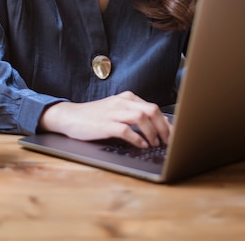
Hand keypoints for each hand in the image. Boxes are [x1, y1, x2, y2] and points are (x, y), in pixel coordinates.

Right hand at [38, 91, 171, 148]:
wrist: (71, 117)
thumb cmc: (96, 116)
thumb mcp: (118, 110)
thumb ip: (136, 114)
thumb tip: (159, 125)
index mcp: (127, 98)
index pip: (154, 107)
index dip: (166, 122)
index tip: (173, 134)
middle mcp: (123, 102)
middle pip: (151, 110)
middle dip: (163, 127)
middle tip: (167, 141)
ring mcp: (114, 112)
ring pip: (141, 118)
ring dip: (152, 133)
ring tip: (155, 144)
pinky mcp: (106, 124)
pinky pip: (126, 130)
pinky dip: (137, 139)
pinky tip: (141, 145)